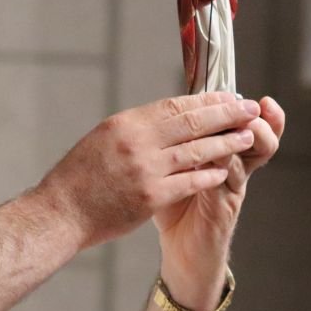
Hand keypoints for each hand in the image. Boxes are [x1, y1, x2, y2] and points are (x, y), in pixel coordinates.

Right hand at [33, 93, 261, 249]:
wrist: (60, 214)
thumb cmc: (78, 179)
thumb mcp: (102, 140)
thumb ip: (135, 131)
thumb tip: (167, 121)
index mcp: (125, 124)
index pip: (174, 105)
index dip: (205, 100)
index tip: (227, 96)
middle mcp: (137, 142)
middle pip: (192, 122)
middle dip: (226, 114)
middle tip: (249, 109)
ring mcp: (145, 170)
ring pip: (198, 150)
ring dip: (226, 142)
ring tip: (247, 137)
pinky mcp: (151, 197)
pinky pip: (191, 181)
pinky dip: (210, 174)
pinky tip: (225, 169)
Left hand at [154, 96, 284, 299]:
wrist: (181, 253)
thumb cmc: (174, 208)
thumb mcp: (173, 171)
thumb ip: (174, 146)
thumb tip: (161, 114)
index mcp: (221, 156)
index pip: (241, 126)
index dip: (245, 109)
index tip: (240, 91)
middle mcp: (233, 170)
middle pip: (260, 137)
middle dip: (257, 118)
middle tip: (252, 105)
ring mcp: (232, 189)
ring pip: (254, 157)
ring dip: (249, 138)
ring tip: (244, 126)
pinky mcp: (225, 209)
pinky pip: (231, 182)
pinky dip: (226, 166)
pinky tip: (218, 156)